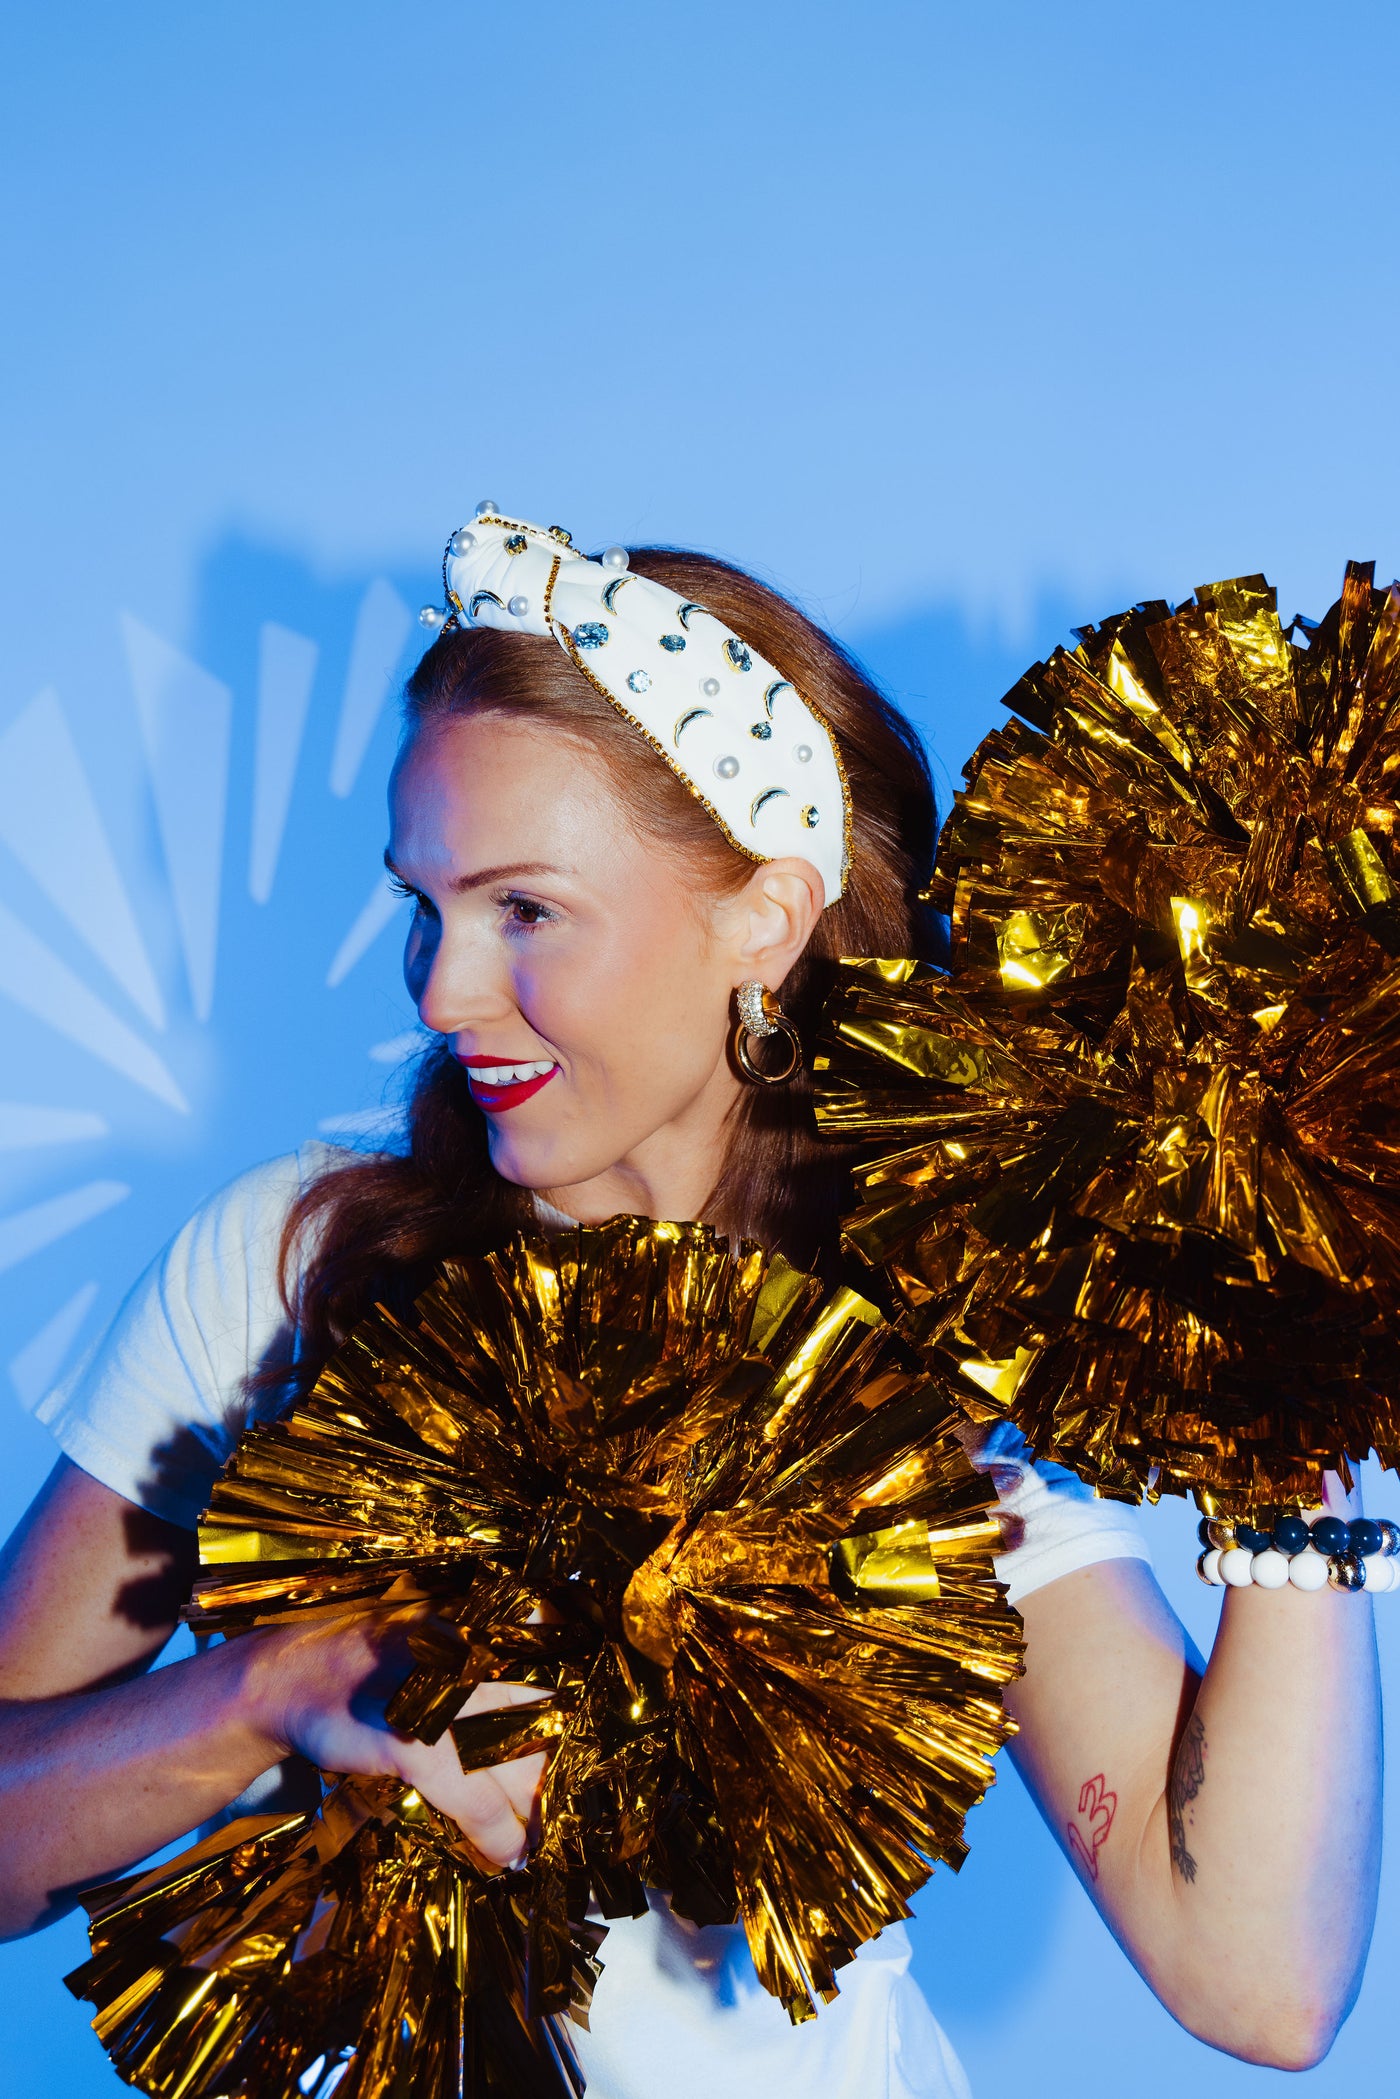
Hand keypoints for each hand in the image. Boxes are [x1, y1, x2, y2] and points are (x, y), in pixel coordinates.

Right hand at [240, 1610, 548, 1868]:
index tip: (584, 1753)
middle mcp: (475, 1657)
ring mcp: (447, 1704)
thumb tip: (537, 1687)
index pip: (553, 1674)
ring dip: (533, 1809)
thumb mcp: (435, 1636)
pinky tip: (510, 1855)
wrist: (293, 1677)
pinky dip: (497, 1834)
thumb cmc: (369, 1658)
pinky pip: (476, 1804)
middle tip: (562, 1802)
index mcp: (485, 1628)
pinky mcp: (419, 1749)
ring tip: (542, 1835)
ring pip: (517, 1768)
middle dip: (554, 1768)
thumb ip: (483, 1654)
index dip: (574, 1717)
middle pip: (542, 1724)